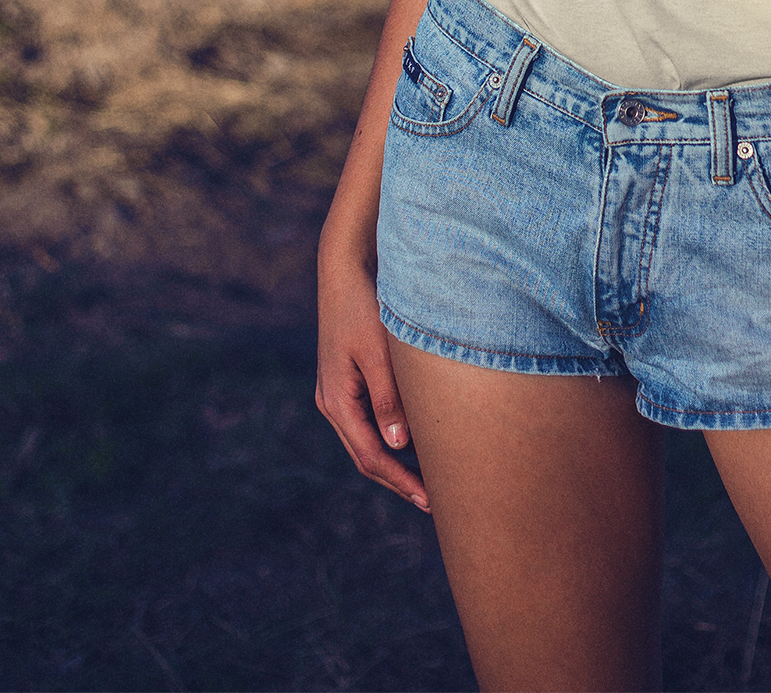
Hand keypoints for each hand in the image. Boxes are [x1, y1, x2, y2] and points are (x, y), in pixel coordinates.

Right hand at [315, 241, 429, 510]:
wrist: (346, 269)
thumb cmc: (364, 307)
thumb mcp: (379, 352)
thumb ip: (388, 399)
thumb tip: (398, 448)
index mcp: (336, 402)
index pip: (371, 457)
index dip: (401, 482)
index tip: (431, 500)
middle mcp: (334, 403)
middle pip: (368, 456)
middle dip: (400, 480)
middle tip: (435, 502)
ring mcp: (340, 393)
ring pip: (370, 440)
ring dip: (398, 462)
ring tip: (432, 480)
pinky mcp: (351, 380)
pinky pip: (372, 420)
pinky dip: (394, 437)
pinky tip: (419, 442)